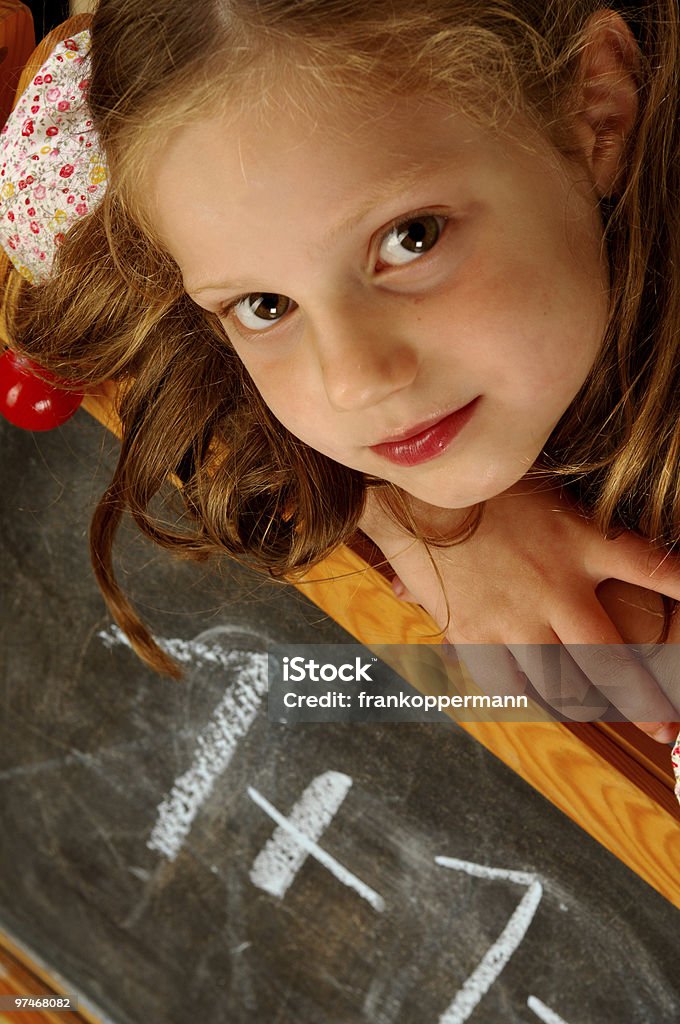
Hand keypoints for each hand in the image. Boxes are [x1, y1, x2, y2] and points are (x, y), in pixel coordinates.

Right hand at [359, 480, 679, 740]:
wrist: (415, 500)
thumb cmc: (483, 489)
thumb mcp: (548, 496)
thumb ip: (583, 531)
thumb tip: (615, 550)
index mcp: (580, 545)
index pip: (655, 570)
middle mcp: (555, 589)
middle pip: (612, 661)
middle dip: (644, 702)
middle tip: (664, 728)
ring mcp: (515, 618)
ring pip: (561, 685)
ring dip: (583, 707)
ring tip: (594, 715)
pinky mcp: (475, 636)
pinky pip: (507, 684)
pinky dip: (523, 695)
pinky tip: (530, 696)